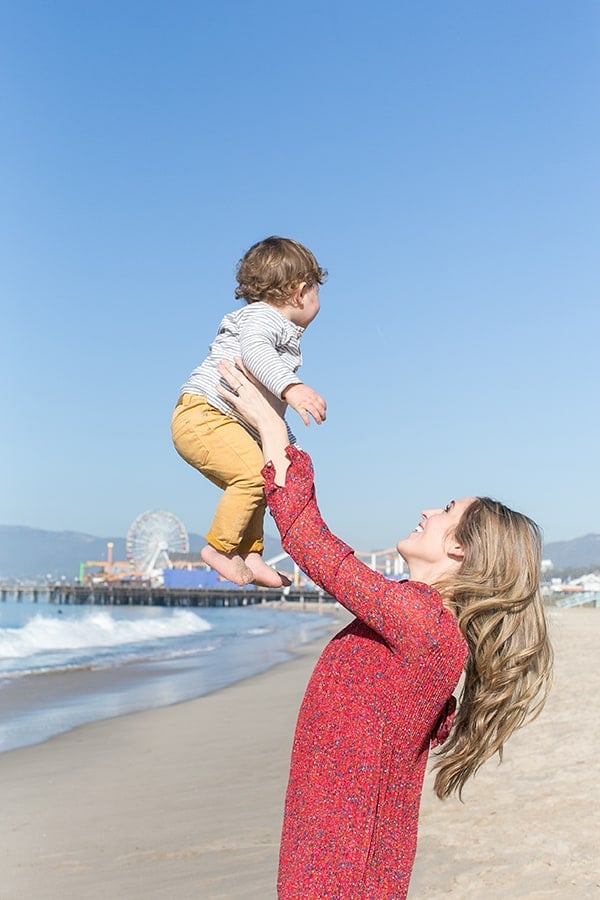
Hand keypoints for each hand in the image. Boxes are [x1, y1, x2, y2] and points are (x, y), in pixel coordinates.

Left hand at [217, 359, 290, 484]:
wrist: (271, 423)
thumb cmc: (277, 413)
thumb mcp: (280, 398)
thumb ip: (279, 391)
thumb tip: (286, 387)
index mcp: (261, 386)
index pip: (249, 372)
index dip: (241, 364)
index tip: (235, 358)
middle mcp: (252, 389)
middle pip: (238, 375)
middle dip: (229, 367)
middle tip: (222, 361)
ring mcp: (246, 396)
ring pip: (233, 382)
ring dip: (225, 374)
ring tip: (218, 367)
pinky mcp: (241, 405)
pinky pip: (229, 396)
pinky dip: (222, 391)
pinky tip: (216, 386)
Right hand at [282, 383, 326, 426]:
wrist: (289, 387)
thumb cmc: (298, 389)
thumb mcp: (308, 391)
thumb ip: (313, 396)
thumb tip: (317, 402)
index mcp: (314, 395)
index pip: (323, 403)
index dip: (324, 408)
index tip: (324, 412)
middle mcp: (311, 399)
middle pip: (320, 409)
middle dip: (323, 415)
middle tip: (323, 419)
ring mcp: (305, 403)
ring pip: (314, 412)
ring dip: (318, 418)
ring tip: (319, 422)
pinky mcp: (299, 406)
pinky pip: (304, 415)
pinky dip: (306, 421)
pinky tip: (308, 425)